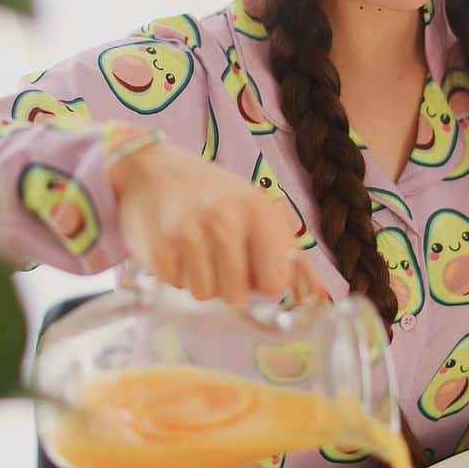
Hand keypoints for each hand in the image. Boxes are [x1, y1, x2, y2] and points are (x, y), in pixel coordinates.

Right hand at [108, 140, 327, 302]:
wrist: (147, 169)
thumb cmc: (208, 192)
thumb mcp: (253, 207)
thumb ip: (286, 251)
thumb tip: (321, 298)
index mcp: (256, 207)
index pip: (277, 282)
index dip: (264, 281)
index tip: (251, 265)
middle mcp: (224, 218)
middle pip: (238, 295)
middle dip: (228, 283)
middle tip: (216, 255)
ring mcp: (188, 233)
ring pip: (206, 295)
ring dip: (200, 280)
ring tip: (194, 250)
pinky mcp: (157, 249)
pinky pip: (176, 288)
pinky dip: (174, 275)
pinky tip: (173, 249)